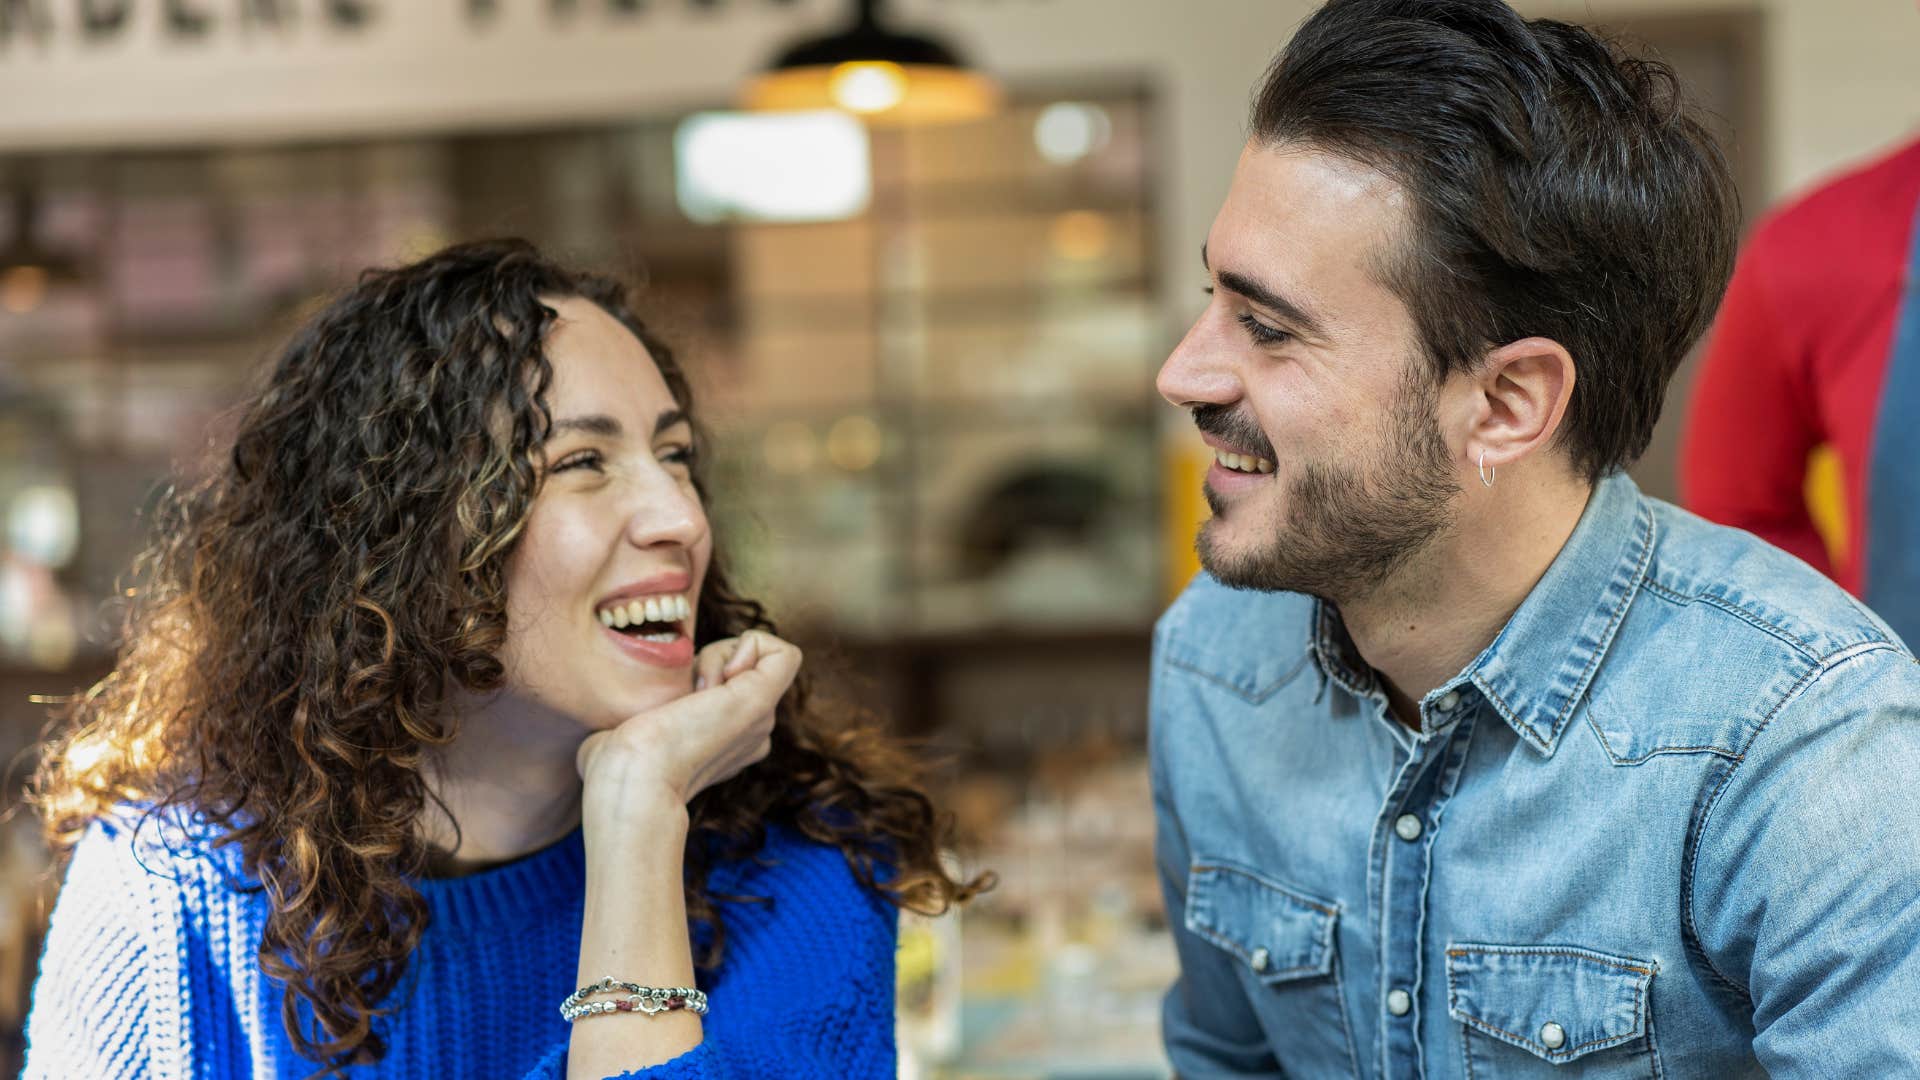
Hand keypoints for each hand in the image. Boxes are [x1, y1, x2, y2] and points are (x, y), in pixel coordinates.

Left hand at [575, 630, 799, 826]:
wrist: (632, 779)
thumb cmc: (615, 767)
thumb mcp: (624, 735)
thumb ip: (637, 722)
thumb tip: (619, 725)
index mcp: (724, 743)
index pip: (723, 686)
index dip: (694, 675)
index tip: (667, 707)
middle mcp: (750, 734)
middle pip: (738, 666)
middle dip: (706, 661)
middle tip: (681, 699)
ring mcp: (761, 720)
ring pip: (754, 655)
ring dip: (717, 655)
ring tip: (694, 694)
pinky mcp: (764, 701)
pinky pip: (782, 652)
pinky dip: (749, 645)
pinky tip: (718, 675)